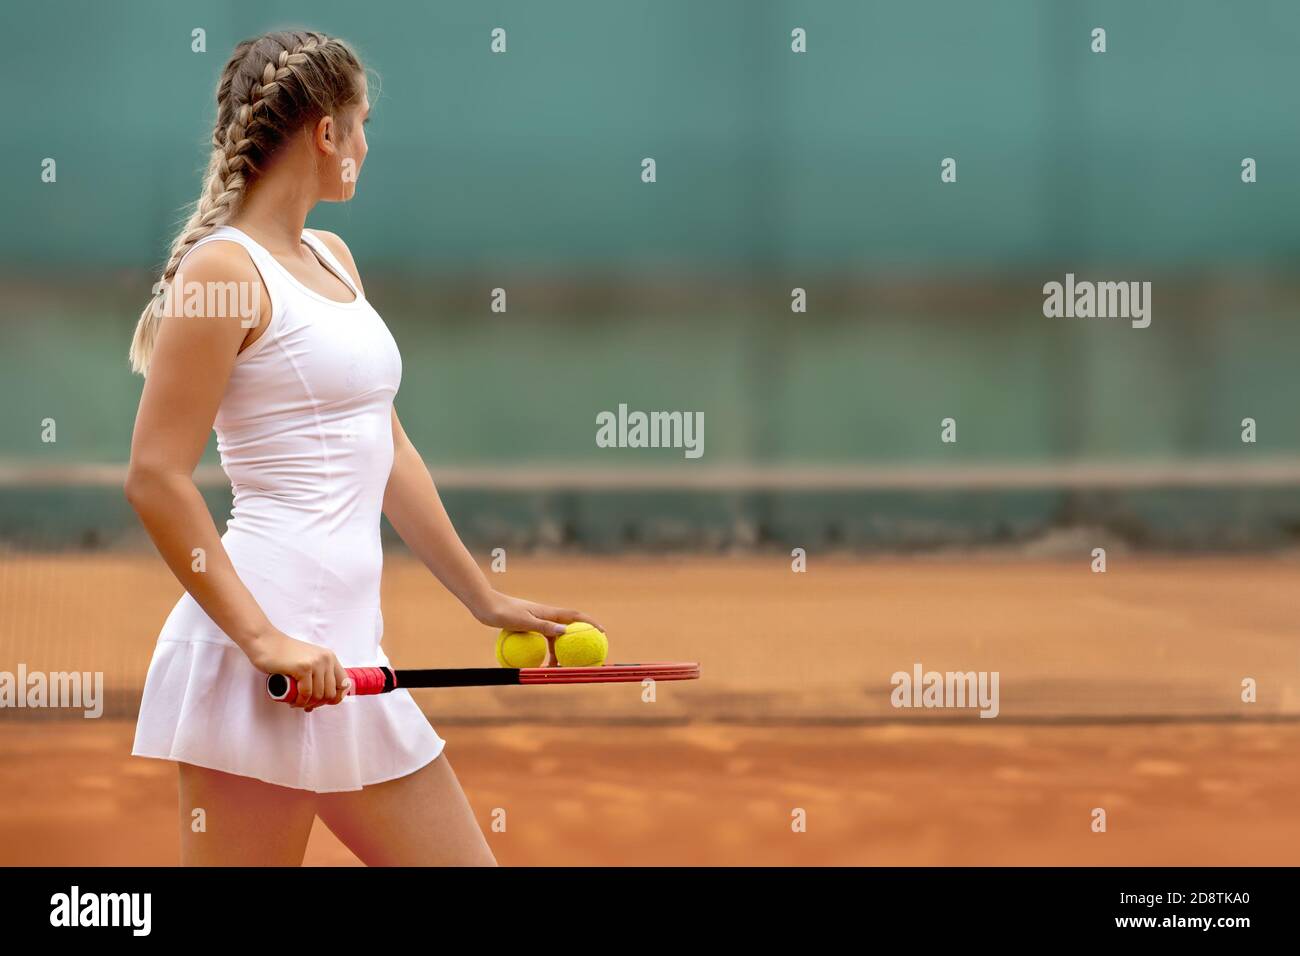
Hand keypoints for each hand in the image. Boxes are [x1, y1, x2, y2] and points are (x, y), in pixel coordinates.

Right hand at [245, 628, 350, 711]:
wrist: (265, 642)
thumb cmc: (283, 654)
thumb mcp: (308, 660)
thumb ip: (318, 673)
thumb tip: (325, 698)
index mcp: (330, 657)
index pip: (344, 684)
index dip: (336, 698)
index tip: (323, 703)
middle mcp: (326, 659)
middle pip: (331, 693)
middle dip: (318, 704)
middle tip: (305, 704)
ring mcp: (315, 663)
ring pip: (318, 696)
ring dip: (306, 704)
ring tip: (296, 702)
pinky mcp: (303, 668)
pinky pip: (306, 694)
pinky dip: (299, 702)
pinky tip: (292, 701)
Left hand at [472, 590, 603, 664]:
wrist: (485, 606)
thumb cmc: (503, 612)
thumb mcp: (523, 621)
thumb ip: (543, 626)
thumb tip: (565, 631)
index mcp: (548, 613)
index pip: (575, 617)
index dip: (591, 623)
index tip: (602, 632)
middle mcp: (545, 617)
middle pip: (567, 631)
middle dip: (578, 643)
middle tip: (584, 658)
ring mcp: (537, 622)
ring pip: (554, 639)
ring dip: (558, 653)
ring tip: (557, 669)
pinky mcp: (528, 627)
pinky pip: (541, 642)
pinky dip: (544, 653)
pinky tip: (540, 665)